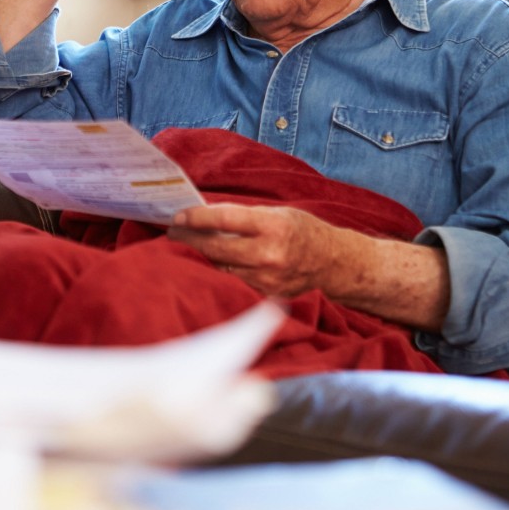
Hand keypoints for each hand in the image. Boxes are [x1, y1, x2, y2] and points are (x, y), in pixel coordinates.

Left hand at [168, 202, 450, 331]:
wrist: (336, 265)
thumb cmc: (306, 232)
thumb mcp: (279, 213)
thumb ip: (245, 216)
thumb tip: (205, 215)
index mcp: (273, 226)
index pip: (224, 220)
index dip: (196, 218)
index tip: (178, 216)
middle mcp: (269, 254)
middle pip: (215, 248)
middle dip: (188, 239)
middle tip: (172, 232)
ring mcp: (266, 279)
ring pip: (220, 268)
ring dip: (199, 258)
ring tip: (183, 248)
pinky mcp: (265, 296)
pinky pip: (233, 283)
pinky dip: (218, 273)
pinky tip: (206, 265)